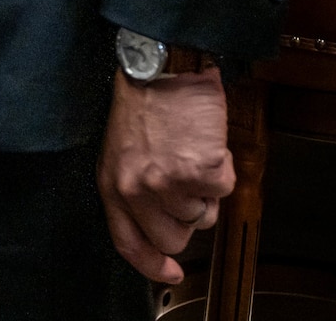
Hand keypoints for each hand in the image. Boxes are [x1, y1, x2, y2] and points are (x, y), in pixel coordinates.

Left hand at [97, 66, 235, 283]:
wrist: (163, 63)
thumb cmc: (143, 100)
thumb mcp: (119, 149)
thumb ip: (133, 188)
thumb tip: (161, 225)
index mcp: (112, 184)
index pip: (129, 243)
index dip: (152, 264)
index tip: (170, 272)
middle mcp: (137, 190)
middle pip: (173, 238)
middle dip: (186, 215)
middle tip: (185, 180)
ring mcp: (168, 184)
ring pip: (202, 216)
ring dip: (205, 190)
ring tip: (192, 153)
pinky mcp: (199, 171)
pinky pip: (223, 190)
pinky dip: (222, 169)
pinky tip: (207, 144)